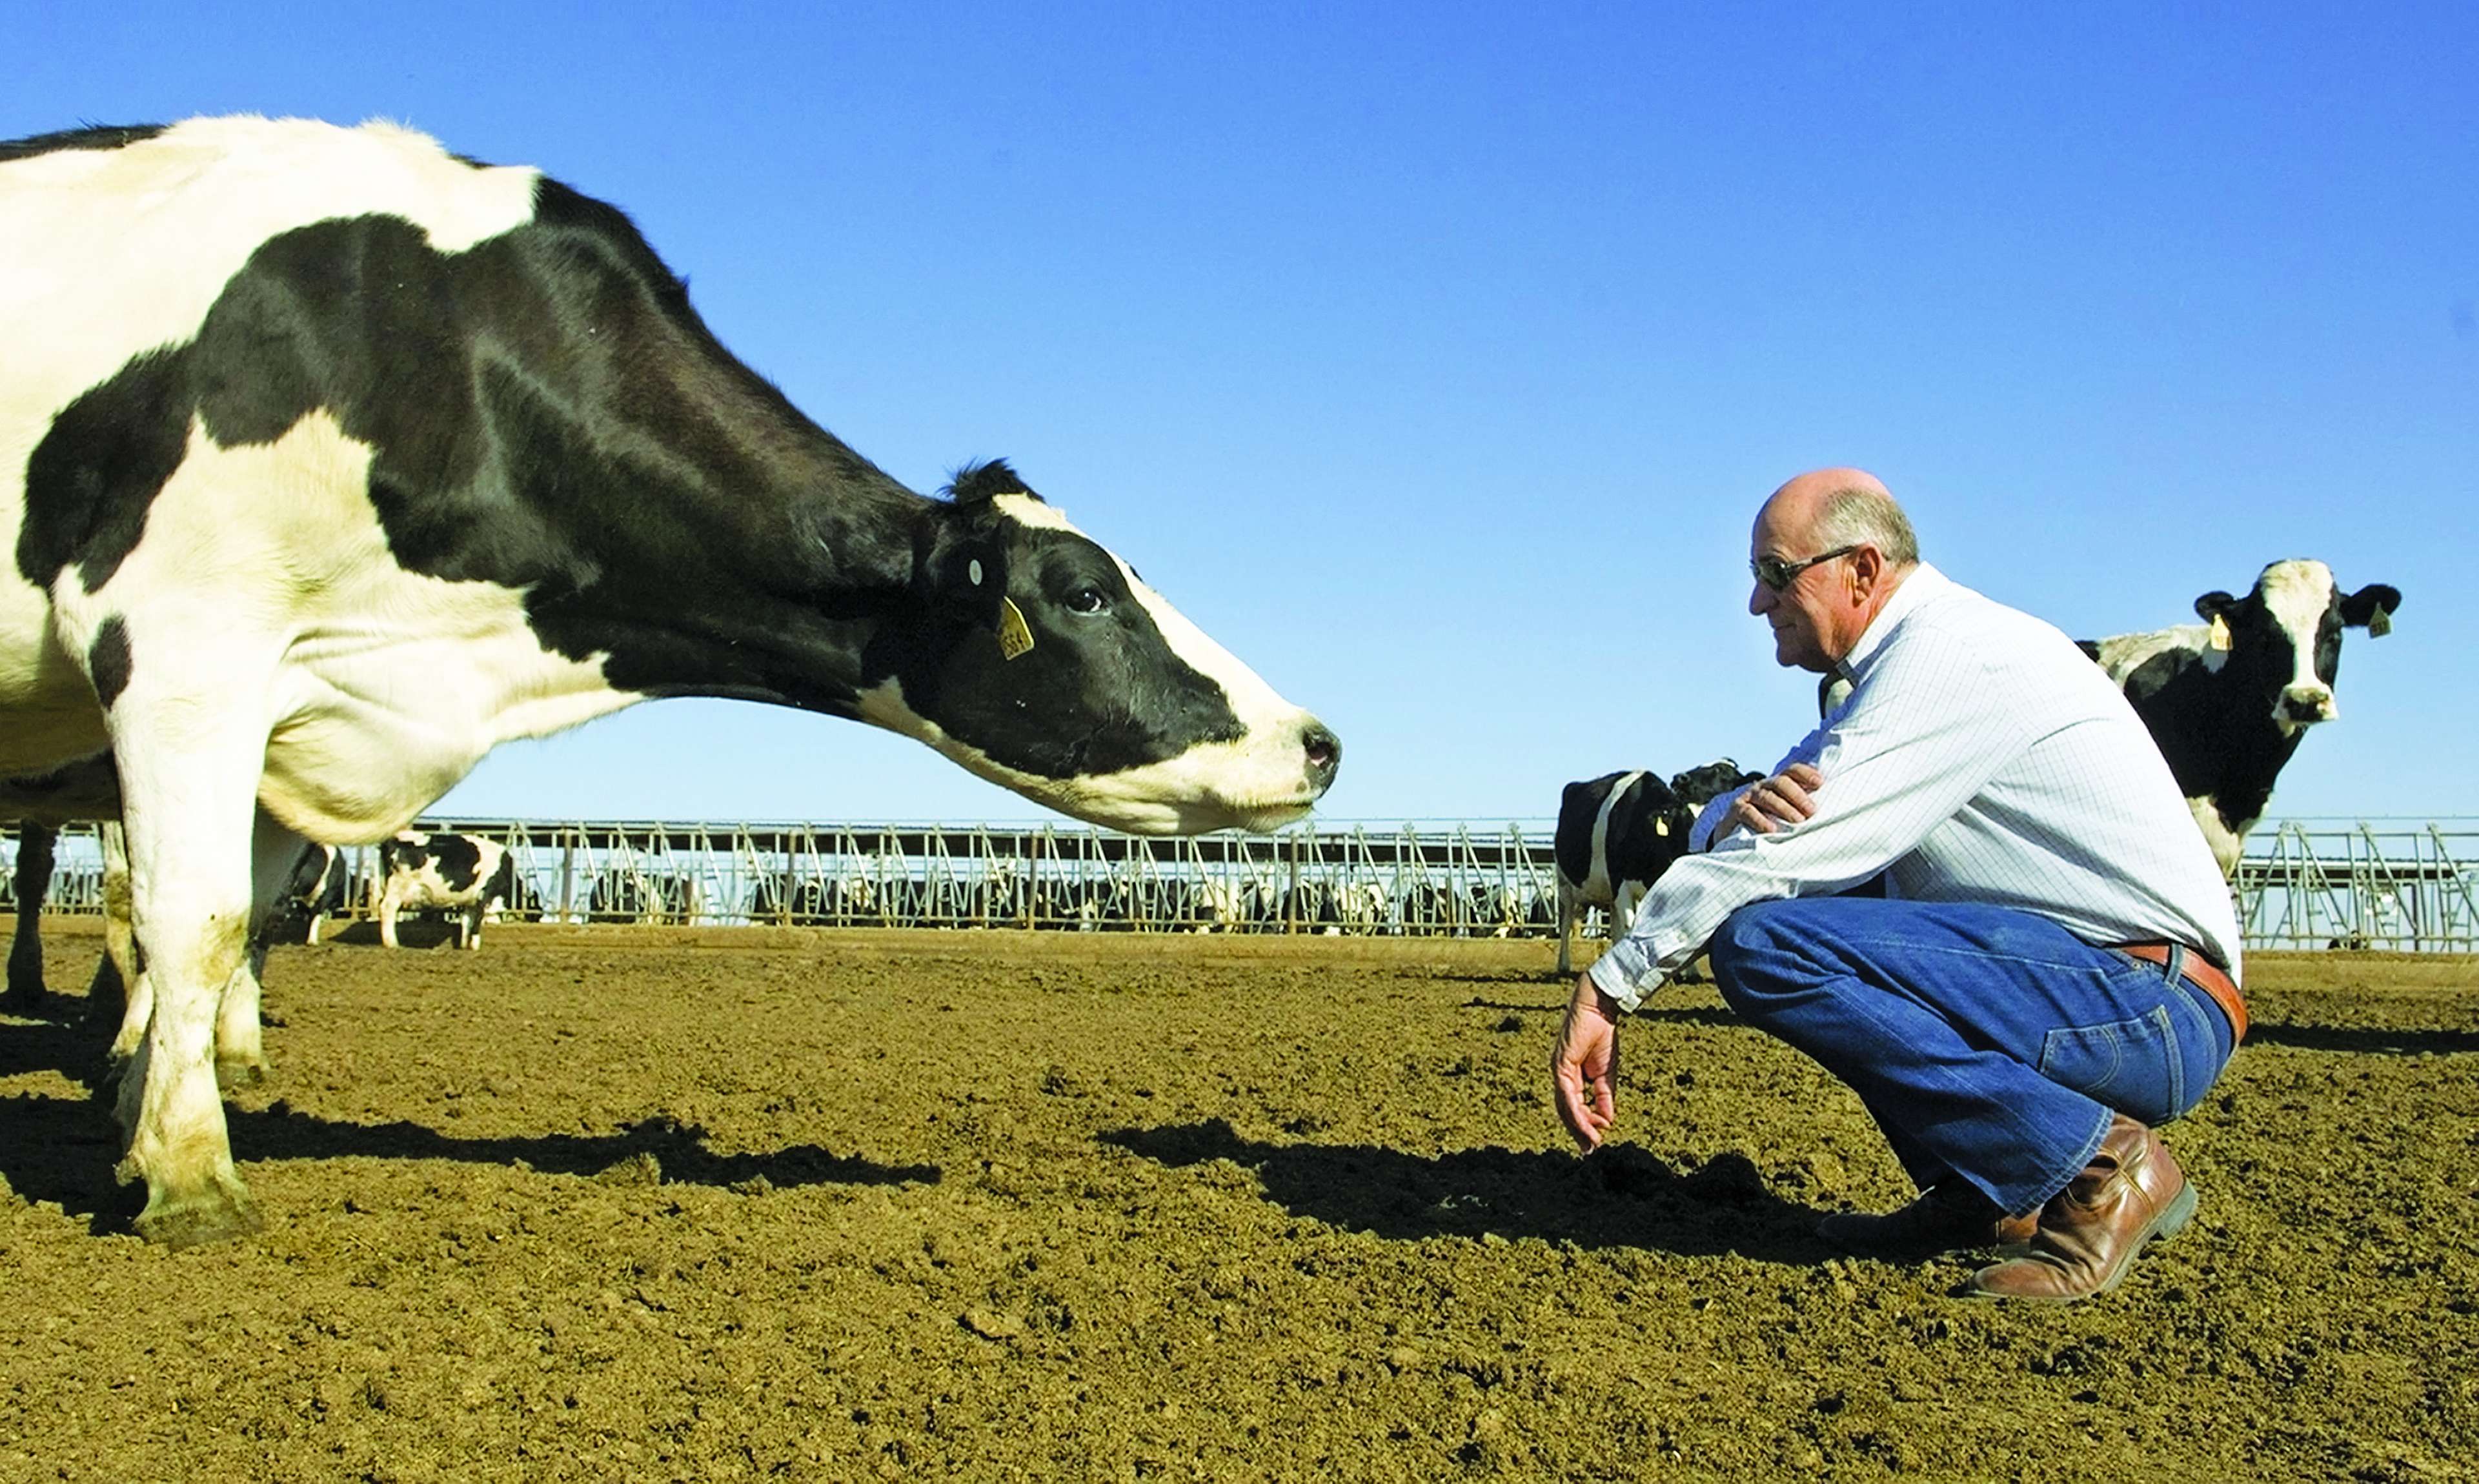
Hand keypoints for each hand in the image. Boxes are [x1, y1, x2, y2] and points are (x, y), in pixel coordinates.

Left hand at [1550, 972, 1623, 1152]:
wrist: (1600, 1011)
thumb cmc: (1602, 1037)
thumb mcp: (1607, 1074)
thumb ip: (1604, 1097)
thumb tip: (1607, 1121)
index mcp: (1570, 1078)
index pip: (1574, 1107)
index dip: (1584, 1125)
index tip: (1596, 1141)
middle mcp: (1561, 1077)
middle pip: (1566, 1111)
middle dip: (1578, 1132)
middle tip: (1589, 1150)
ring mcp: (1558, 1071)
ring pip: (1565, 1106)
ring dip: (1579, 1126)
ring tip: (1591, 1142)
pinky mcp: (1560, 1065)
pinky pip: (1567, 1093)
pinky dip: (1577, 1110)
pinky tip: (1587, 1123)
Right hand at [1718, 762, 1823, 840]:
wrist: (1734, 837)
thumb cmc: (1769, 825)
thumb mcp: (1785, 814)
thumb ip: (1801, 809)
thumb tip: (1825, 813)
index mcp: (1777, 784)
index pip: (1791, 771)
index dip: (1805, 774)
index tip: (1820, 783)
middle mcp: (1763, 786)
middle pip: (1781, 782)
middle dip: (1798, 795)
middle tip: (1812, 811)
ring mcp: (1747, 797)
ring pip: (1766, 797)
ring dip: (1784, 808)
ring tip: (1798, 822)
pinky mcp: (1735, 811)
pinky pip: (1748, 812)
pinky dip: (1761, 821)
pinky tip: (1772, 830)